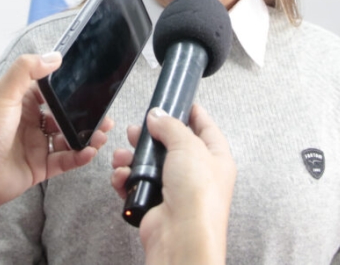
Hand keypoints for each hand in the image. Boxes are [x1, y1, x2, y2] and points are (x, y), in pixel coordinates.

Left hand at [0, 52, 111, 235]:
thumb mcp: (4, 94)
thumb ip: (27, 70)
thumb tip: (55, 56)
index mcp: (22, 103)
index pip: (51, 92)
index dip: (70, 90)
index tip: (90, 87)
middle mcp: (31, 123)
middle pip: (65, 116)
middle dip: (85, 116)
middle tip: (104, 115)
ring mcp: (37, 145)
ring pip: (69, 138)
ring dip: (87, 136)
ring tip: (102, 135)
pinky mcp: (40, 167)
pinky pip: (66, 160)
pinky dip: (79, 156)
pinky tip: (89, 151)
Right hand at [111, 105, 234, 264]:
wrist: (181, 237)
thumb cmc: (198, 198)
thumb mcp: (188, 147)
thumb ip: (171, 127)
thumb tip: (158, 116)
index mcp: (216, 159)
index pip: (206, 128)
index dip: (192, 114)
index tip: (178, 102)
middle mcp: (198, 174)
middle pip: (172, 145)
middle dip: (151, 136)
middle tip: (137, 129)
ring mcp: (176, 190)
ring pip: (151, 165)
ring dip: (133, 158)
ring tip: (123, 155)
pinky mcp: (156, 204)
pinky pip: (138, 185)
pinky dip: (126, 179)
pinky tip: (122, 176)